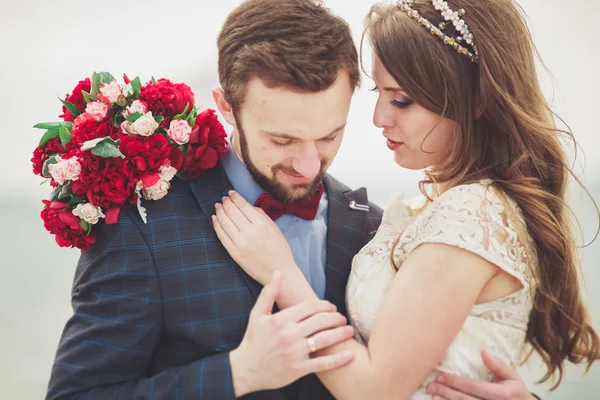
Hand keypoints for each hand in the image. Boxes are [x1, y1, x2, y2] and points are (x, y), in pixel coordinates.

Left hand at [213, 190, 295, 284]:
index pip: (243, 205)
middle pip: (232, 212)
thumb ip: (261, 215)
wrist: (279, 270)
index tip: (230, 193)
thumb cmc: (279, 249)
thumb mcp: (274, 228)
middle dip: (226, 202)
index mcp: (261, 223)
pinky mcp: (234, 253)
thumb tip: (246, 206)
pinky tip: (214, 219)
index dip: (235, 197)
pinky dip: (216, 225)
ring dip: (219, 212)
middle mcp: (250, 231)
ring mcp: (240, 243)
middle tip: (223, 199)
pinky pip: (222, 236)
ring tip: (217, 206)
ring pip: (225, 222)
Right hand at [230, 272, 354, 396]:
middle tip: (343, 318)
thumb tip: (278, 273)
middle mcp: (289, 335)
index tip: (332, 307)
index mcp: (281, 320)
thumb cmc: (253, 340)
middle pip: (321, 321)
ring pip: (325, 339)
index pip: (310, 307)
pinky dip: (338, 359)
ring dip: (341, 333)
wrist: (246, 370)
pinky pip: (322, 364)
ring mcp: (295, 353)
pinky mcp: (298, 369)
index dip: (325, 305)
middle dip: (336, 317)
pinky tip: (349, 355)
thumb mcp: (257, 314)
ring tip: (349, 330)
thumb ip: (268, 293)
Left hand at [426, 349, 535, 399]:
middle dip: (446, 392)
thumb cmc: (515, 391)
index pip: (474, 387)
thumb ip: (498, 365)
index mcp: (503, 394)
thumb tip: (483, 352)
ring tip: (433, 396)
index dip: (456, 381)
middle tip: (431, 385)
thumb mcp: (512, 376)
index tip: (440, 375)